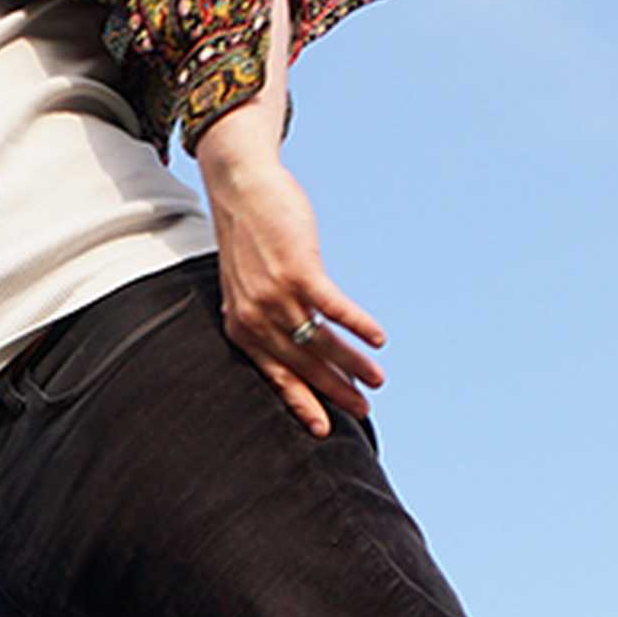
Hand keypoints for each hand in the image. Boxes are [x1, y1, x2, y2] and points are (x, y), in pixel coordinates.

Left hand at [199, 148, 383, 434]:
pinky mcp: (297, 271)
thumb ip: (264, 317)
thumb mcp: (245, 286)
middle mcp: (255, 318)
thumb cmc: (248, 237)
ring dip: (353, 364)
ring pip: (320, 342)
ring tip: (377, 379)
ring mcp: (275, 295)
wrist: (239, 187)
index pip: (275, 376)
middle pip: (302, 365)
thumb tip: (294, 342)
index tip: (323, 429)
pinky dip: (358, 326)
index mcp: (241, 328)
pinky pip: (333, 309)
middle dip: (335, 391)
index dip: (301, 403)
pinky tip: (378, 339)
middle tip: (363, 409)